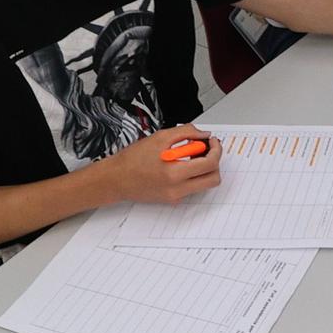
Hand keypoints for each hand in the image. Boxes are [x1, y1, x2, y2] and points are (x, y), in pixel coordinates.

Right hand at [94, 124, 221, 205]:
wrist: (116, 179)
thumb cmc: (132, 160)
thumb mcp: (160, 137)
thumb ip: (186, 133)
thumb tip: (203, 134)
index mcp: (174, 173)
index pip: (210, 164)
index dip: (216, 149)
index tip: (212, 141)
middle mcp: (177, 189)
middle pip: (213, 178)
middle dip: (215, 162)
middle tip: (207, 150)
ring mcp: (176, 197)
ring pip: (205, 184)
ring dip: (205, 169)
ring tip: (191, 157)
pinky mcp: (173, 200)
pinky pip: (192, 187)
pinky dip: (193, 175)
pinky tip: (181, 165)